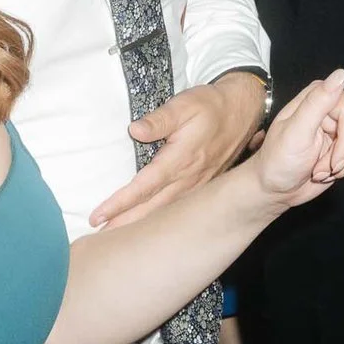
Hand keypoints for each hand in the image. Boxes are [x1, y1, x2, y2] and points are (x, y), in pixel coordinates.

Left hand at [86, 72, 268, 227]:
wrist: (244, 110)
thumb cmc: (211, 105)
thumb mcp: (185, 104)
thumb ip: (159, 119)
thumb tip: (134, 130)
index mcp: (180, 159)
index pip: (144, 186)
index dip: (120, 203)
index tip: (99, 215)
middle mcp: (189, 178)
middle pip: (152, 207)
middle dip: (125, 224)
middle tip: (99, 238)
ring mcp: (198, 185)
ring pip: (165, 213)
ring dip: (141, 226)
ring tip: (117, 238)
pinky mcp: (203, 187)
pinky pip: (178, 209)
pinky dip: (160, 221)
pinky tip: (149, 227)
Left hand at [249, 70, 343, 208]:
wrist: (277, 189)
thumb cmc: (279, 160)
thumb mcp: (295, 132)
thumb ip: (317, 103)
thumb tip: (341, 74)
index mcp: (319, 96)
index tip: (332, 163)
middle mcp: (335, 106)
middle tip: (320, 170)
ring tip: (321, 170)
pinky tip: (335, 169)